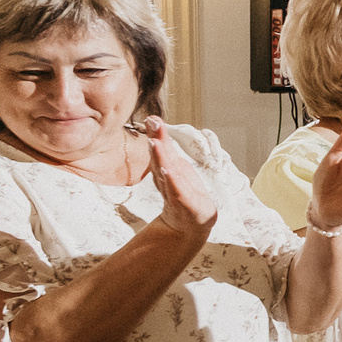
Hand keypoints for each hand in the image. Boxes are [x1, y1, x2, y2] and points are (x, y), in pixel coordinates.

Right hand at [141, 118, 219, 240]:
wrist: (190, 224)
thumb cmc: (182, 192)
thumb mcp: (175, 165)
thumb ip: (165, 145)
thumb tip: (154, 119)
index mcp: (166, 168)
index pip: (160, 149)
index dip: (155, 133)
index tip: (152, 118)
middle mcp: (166, 178)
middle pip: (160, 157)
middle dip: (156, 140)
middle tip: (152, 123)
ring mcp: (174, 190)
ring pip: (166, 172)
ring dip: (160, 158)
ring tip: (156, 143)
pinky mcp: (184, 204)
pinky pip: (176, 191)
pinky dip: (171, 181)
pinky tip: (167, 171)